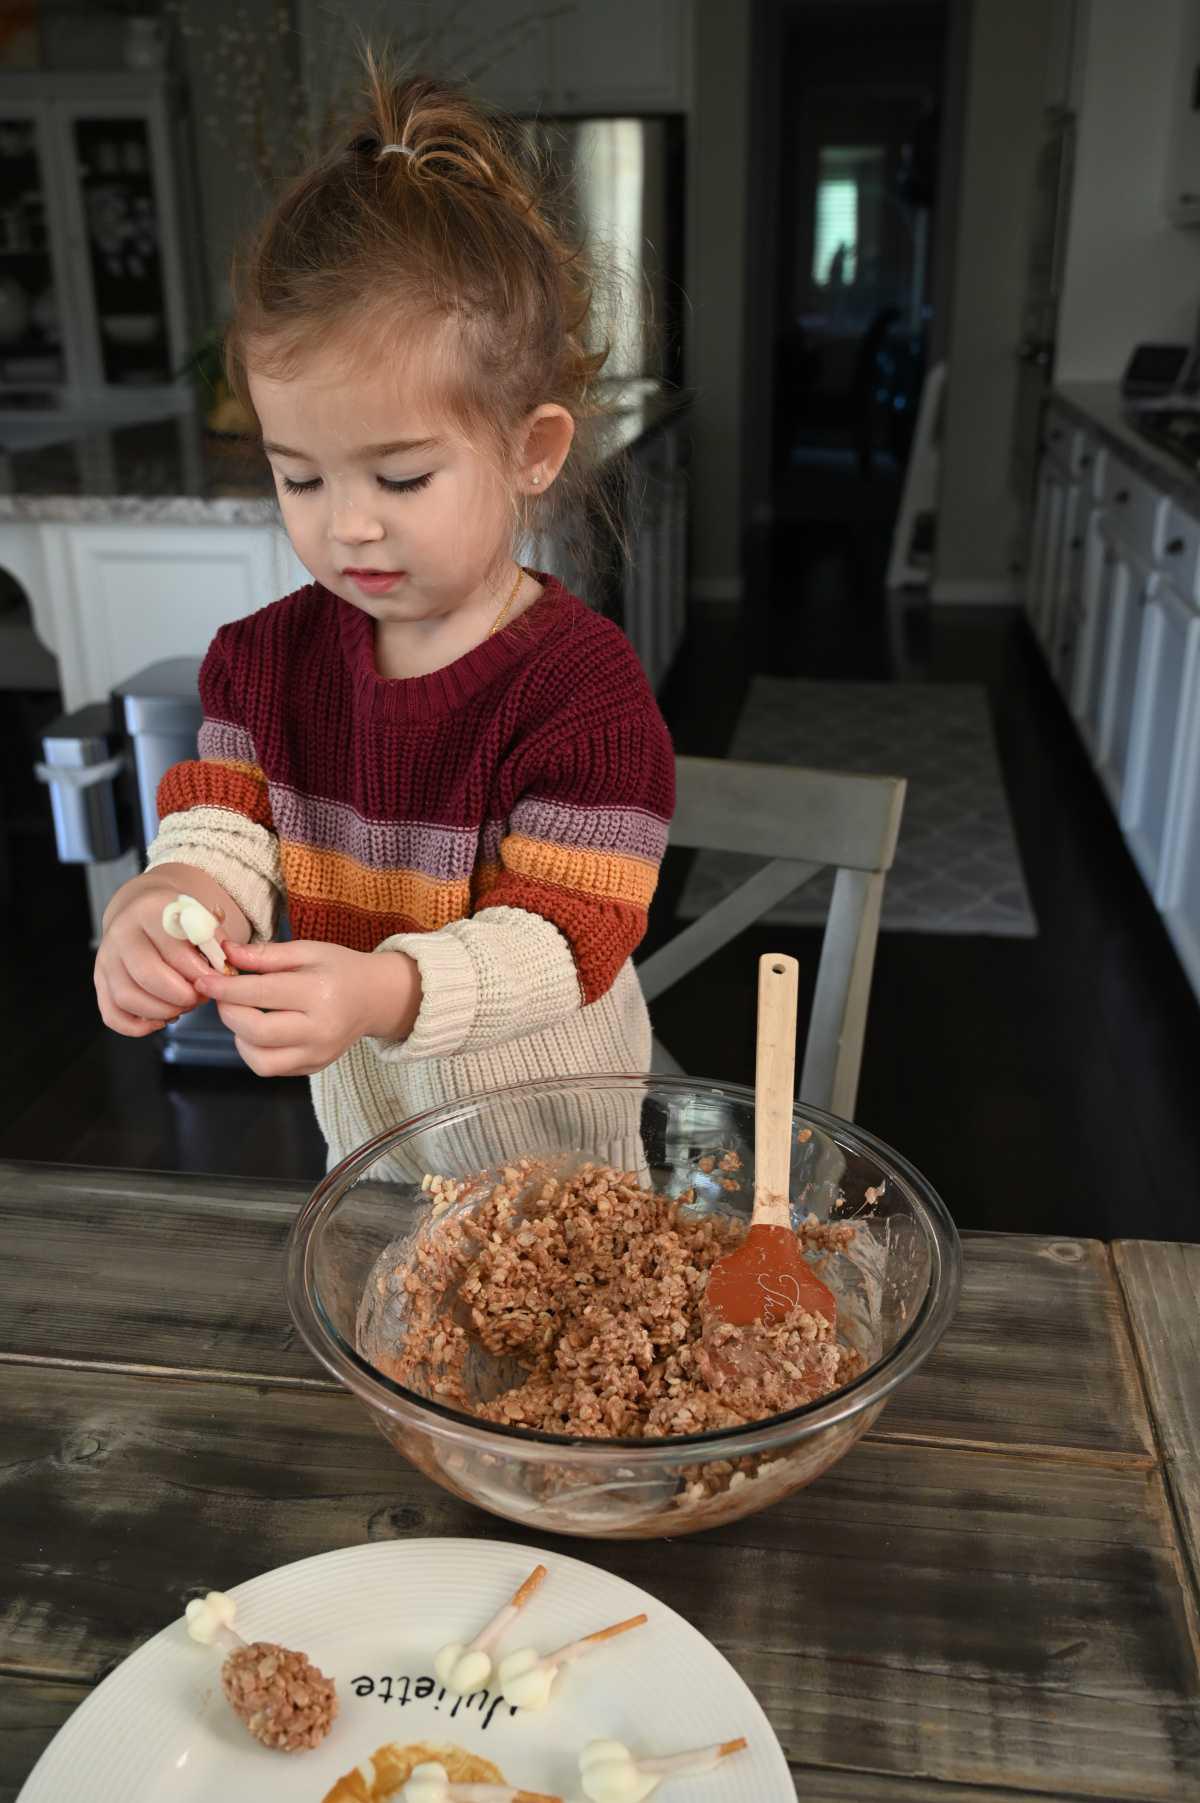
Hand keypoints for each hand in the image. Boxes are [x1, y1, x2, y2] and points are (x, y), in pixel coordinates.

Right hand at [95, 877, 215, 1036]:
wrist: (145, 913)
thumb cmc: (178, 921)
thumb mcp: (201, 917)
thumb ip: (215, 941)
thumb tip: (223, 971)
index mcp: (149, 911)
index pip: (173, 950)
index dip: (199, 973)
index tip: (215, 981)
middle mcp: (121, 934)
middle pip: (147, 976)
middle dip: (180, 996)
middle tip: (199, 998)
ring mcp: (106, 959)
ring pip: (127, 998)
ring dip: (162, 1011)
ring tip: (183, 1007)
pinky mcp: (100, 982)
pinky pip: (112, 1016)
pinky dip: (138, 1026)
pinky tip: (161, 1019)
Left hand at [193, 939, 420, 1076]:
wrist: (375, 998)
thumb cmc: (339, 969)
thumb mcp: (307, 951)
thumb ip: (266, 954)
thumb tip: (226, 952)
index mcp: (320, 993)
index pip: (261, 993)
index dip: (226, 988)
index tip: (204, 980)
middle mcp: (320, 1030)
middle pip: (257, 1031)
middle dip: (228, 1012)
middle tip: (223, 995)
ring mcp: (318, 1055)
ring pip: (260, 1060)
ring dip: (239, 1036)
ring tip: (243, 1014)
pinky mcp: (313, 1068)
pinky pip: (270, 1068)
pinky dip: (254, 1050)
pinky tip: (258, 1030)